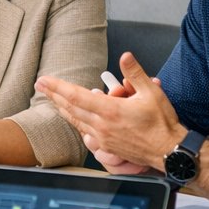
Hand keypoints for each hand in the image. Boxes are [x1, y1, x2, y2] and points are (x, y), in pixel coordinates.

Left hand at [37, 52, 185, 169]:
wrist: (168, 152)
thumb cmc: (162, 123)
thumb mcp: (152, 93)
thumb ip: (135, 73)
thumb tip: (125, 56)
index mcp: (111, 111)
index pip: (76, 96)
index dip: (58, 87)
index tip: (44, 80)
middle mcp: (102, 126)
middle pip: (70, 108)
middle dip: (53, 95)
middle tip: (39, 85)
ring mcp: (103, 138)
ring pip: (76, 121)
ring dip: (61, 108)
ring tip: (50, 98)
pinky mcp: (106, 147)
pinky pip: (84, 132)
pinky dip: (75, 121)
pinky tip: (71, 117)